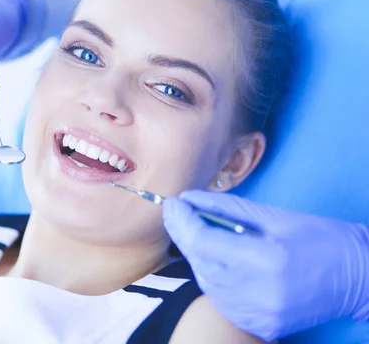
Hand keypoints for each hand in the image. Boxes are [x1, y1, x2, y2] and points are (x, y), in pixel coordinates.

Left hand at [162, 190, 368, 340]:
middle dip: (183, 235)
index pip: (203, 242)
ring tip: (199, 233)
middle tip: (177, 213)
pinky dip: (213, 278)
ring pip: (206, 282)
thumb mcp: (275, 216)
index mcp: (265, 260)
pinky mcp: (260, 325)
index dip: (181, 221)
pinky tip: (218, 260)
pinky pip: (221, 299)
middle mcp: (258, 293)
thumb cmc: (321, 238)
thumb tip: (189, 198)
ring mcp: (258, 314)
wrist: (357, 278)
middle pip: (199, 262)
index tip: (173, 203)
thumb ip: (228, 208)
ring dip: (197, 256)